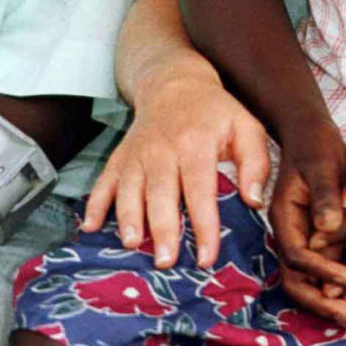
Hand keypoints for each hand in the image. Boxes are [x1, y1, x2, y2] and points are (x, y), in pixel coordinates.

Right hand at [82, 71, 270, 268]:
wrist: (175, 83)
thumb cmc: (216, 113)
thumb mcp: (246, 127)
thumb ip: (256, 163)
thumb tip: (254, 202)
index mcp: (196, 143)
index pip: (200, 190)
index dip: (203, 225)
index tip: (206, 257)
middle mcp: (163, 149)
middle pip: (161, 193)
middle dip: (162, 229)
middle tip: (165, 262)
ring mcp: (137, 153)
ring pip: (130, 190)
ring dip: (129, 219)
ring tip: (133, 245)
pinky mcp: (120, 157)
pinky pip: (104, 181)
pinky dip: (95, 204)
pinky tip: (90, 227)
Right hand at [269, 112, 345, 326]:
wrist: (311, 134)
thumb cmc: (316, 145)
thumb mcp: (322, 165)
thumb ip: (325, 195)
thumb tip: (328, 228)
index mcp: (284, 215)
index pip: (297, 255)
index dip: (320, 270)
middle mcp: (288, 231)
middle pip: (295, 278)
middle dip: (319, 301)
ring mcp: (300, 237)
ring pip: (306, 279)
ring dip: (326, 299)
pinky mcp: (315, 237)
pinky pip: (320, 269)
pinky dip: (333, 284)